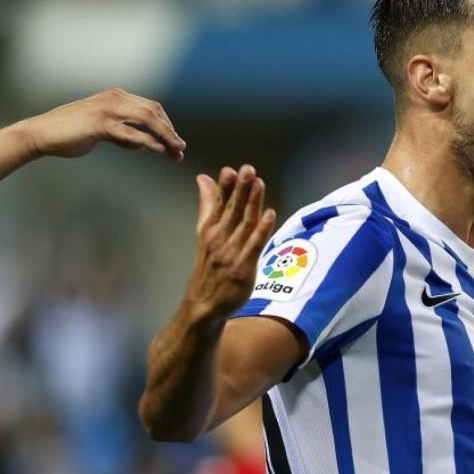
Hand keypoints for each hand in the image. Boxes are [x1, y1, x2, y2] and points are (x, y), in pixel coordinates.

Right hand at [17, 88, 185, 160]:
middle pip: (154, 112)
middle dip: (170, 133)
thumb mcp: (102, 130)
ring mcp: (107, 110)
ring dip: (165, 137)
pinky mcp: (100, 124)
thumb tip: (141, 143)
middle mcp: (114, 98)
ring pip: (147, 120)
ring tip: (176, 152)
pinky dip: (148, 141)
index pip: (151, 108)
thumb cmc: (70, 134)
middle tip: (180, 151)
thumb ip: (122, 133)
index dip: (167, 126)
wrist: (41, 134)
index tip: (175, 144)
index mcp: (116, 96)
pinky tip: (158, 150)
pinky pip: (130, 132)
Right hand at [184, 164, 276, 317]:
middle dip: (240, 190)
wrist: (204, 304)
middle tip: (248, 169)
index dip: (225, 187)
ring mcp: (230, 254)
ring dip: (252, 204)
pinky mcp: (243, 268)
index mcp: (208, 229)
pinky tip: (270, 214)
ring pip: (244, 224)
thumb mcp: (204, 233)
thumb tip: (203, 178)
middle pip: (231, 210)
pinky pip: (254, 246)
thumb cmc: (208, 266)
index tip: (230, 170)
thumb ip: (207, 205)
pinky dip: (262, 229)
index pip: (217, 203)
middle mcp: (218, 239)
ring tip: (258, 184)